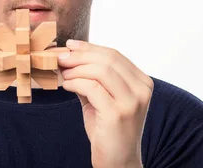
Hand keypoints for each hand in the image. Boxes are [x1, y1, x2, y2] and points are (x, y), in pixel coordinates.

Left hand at [58, 40, 152, 167]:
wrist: (118, 162)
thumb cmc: (109, 130)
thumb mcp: (104, 98)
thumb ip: (93, 78)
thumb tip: (70, 56)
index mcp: (142, 82)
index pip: (114, 55)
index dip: (90, 47)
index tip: (70, 46)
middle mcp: (141, 90)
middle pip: (108, 59)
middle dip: (80, 55)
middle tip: (60, 57)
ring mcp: (131, 102)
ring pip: (100, 70)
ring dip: (76, 69)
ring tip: (63, 73)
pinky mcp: (117, 114)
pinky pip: (92, 88)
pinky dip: (75, 82)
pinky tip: (66, 85)